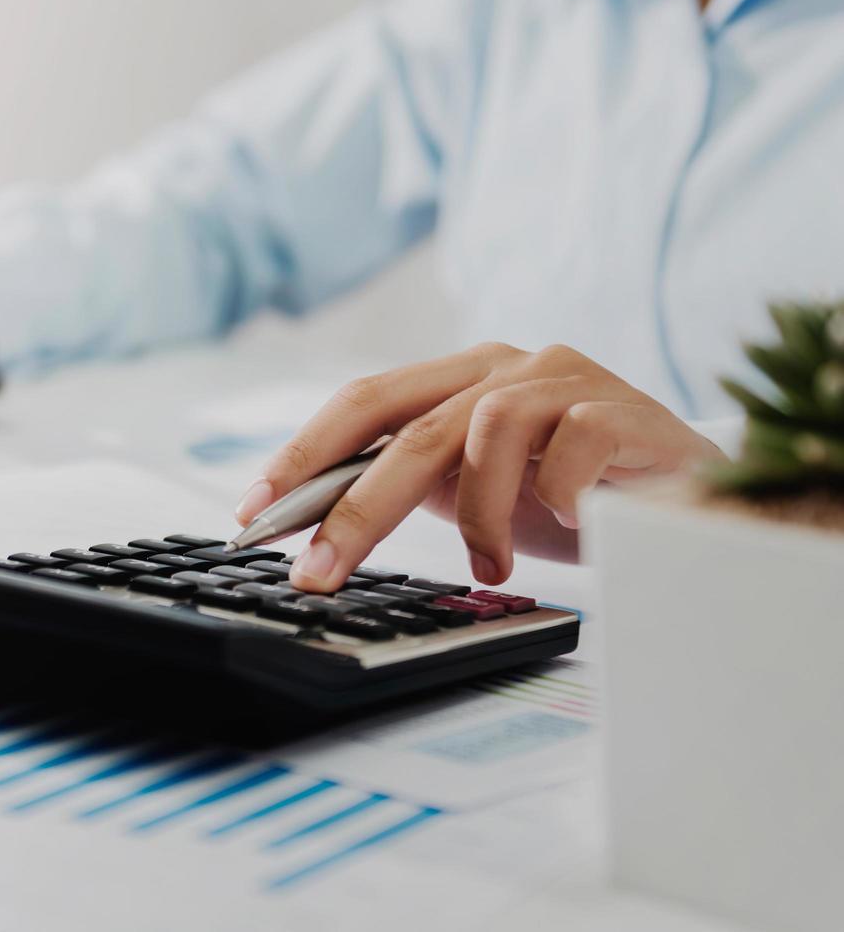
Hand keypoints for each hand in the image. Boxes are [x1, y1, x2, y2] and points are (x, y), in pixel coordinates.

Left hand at [234, 343, 724, 591]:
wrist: (683, 491)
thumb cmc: (567, 491)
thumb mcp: (475, 487)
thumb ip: (413, 483)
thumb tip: (319, 523)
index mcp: (458, 377)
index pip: (363, 403)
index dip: (303, 454)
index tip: (254, 511)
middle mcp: (503, 365)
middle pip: (407, 430)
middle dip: (353, 511)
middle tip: (316, 573)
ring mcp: (563, 378)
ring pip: (482, 434)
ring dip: (477, 518)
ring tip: (492, 568)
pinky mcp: (619, 407)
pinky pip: (565, 447)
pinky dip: (552, 497)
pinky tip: (569, 523)